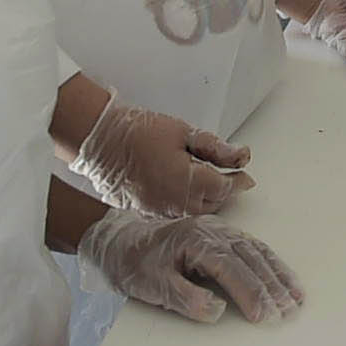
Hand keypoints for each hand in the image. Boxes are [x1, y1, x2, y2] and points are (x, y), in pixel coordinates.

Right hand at [70, 96, 250, 216]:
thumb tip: (242, 157)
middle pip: (212, 203)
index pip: (224, 187)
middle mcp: (173, 203)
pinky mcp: (145, 212)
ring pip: (194, 212)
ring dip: (205, 199)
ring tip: (206, 180)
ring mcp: (158, 211)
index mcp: (187, 181)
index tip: (244, 174)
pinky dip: (185, 204)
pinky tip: (184, 189)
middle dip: (222, 190)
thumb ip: (216, 148)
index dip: (237, 180)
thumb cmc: (139, 132)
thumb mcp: (184, 132)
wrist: (101, 140)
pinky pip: (175, 213)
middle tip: (227, 174)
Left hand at [78, 209, 302, 323]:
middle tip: (287, 311)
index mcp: (196, 240)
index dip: (249, 292)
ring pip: (257, 252)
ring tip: (295, 298)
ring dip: (278, 275)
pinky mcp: (223, 236)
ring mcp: (220, 231)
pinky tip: (284, 278)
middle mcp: (213, 231)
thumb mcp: (154, 286)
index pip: (230, 268)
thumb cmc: (136, 264)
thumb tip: (216, 310)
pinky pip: (254, 248)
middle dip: (271, 286)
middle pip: (250, 258)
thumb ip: (186, 298)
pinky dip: (272, 264)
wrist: (121, 241)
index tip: (263, 315)